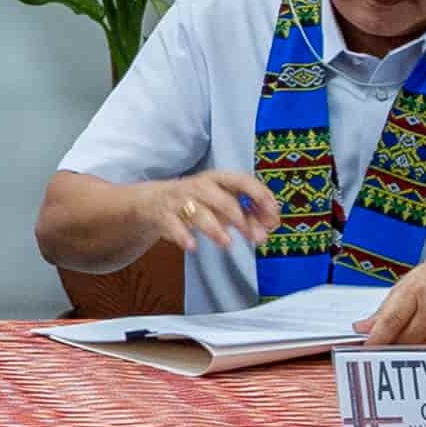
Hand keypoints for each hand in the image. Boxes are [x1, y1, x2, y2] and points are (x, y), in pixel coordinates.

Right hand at [132, 171, 280, 256]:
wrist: (152, 201)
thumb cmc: (196, 202)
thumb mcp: (221, 205)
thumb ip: (246, 215)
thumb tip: (270, 226)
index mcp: (217, 179)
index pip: (242, 181)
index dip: (259, 196)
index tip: (273, 214)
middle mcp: (199, 186)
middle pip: (222, 199)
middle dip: (240, 218)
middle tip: (256, 237)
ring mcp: (180, 200)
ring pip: (199, 212)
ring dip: (215, 228)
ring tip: (227, 244)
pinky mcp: (164, 215)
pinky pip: (173, 225)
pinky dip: (183, 236)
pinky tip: (193, 247)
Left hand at [361, 244, 425, 347]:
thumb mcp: (410, 281)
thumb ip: (386, 308)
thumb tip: (363, 328)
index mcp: (415, 290)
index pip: (390, 321)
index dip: (376, 339)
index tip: (365, 350)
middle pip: (404, 341)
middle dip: (390, 347)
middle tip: (381, 350)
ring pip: (421, 350)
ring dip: (408, 351)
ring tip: (404, 343)